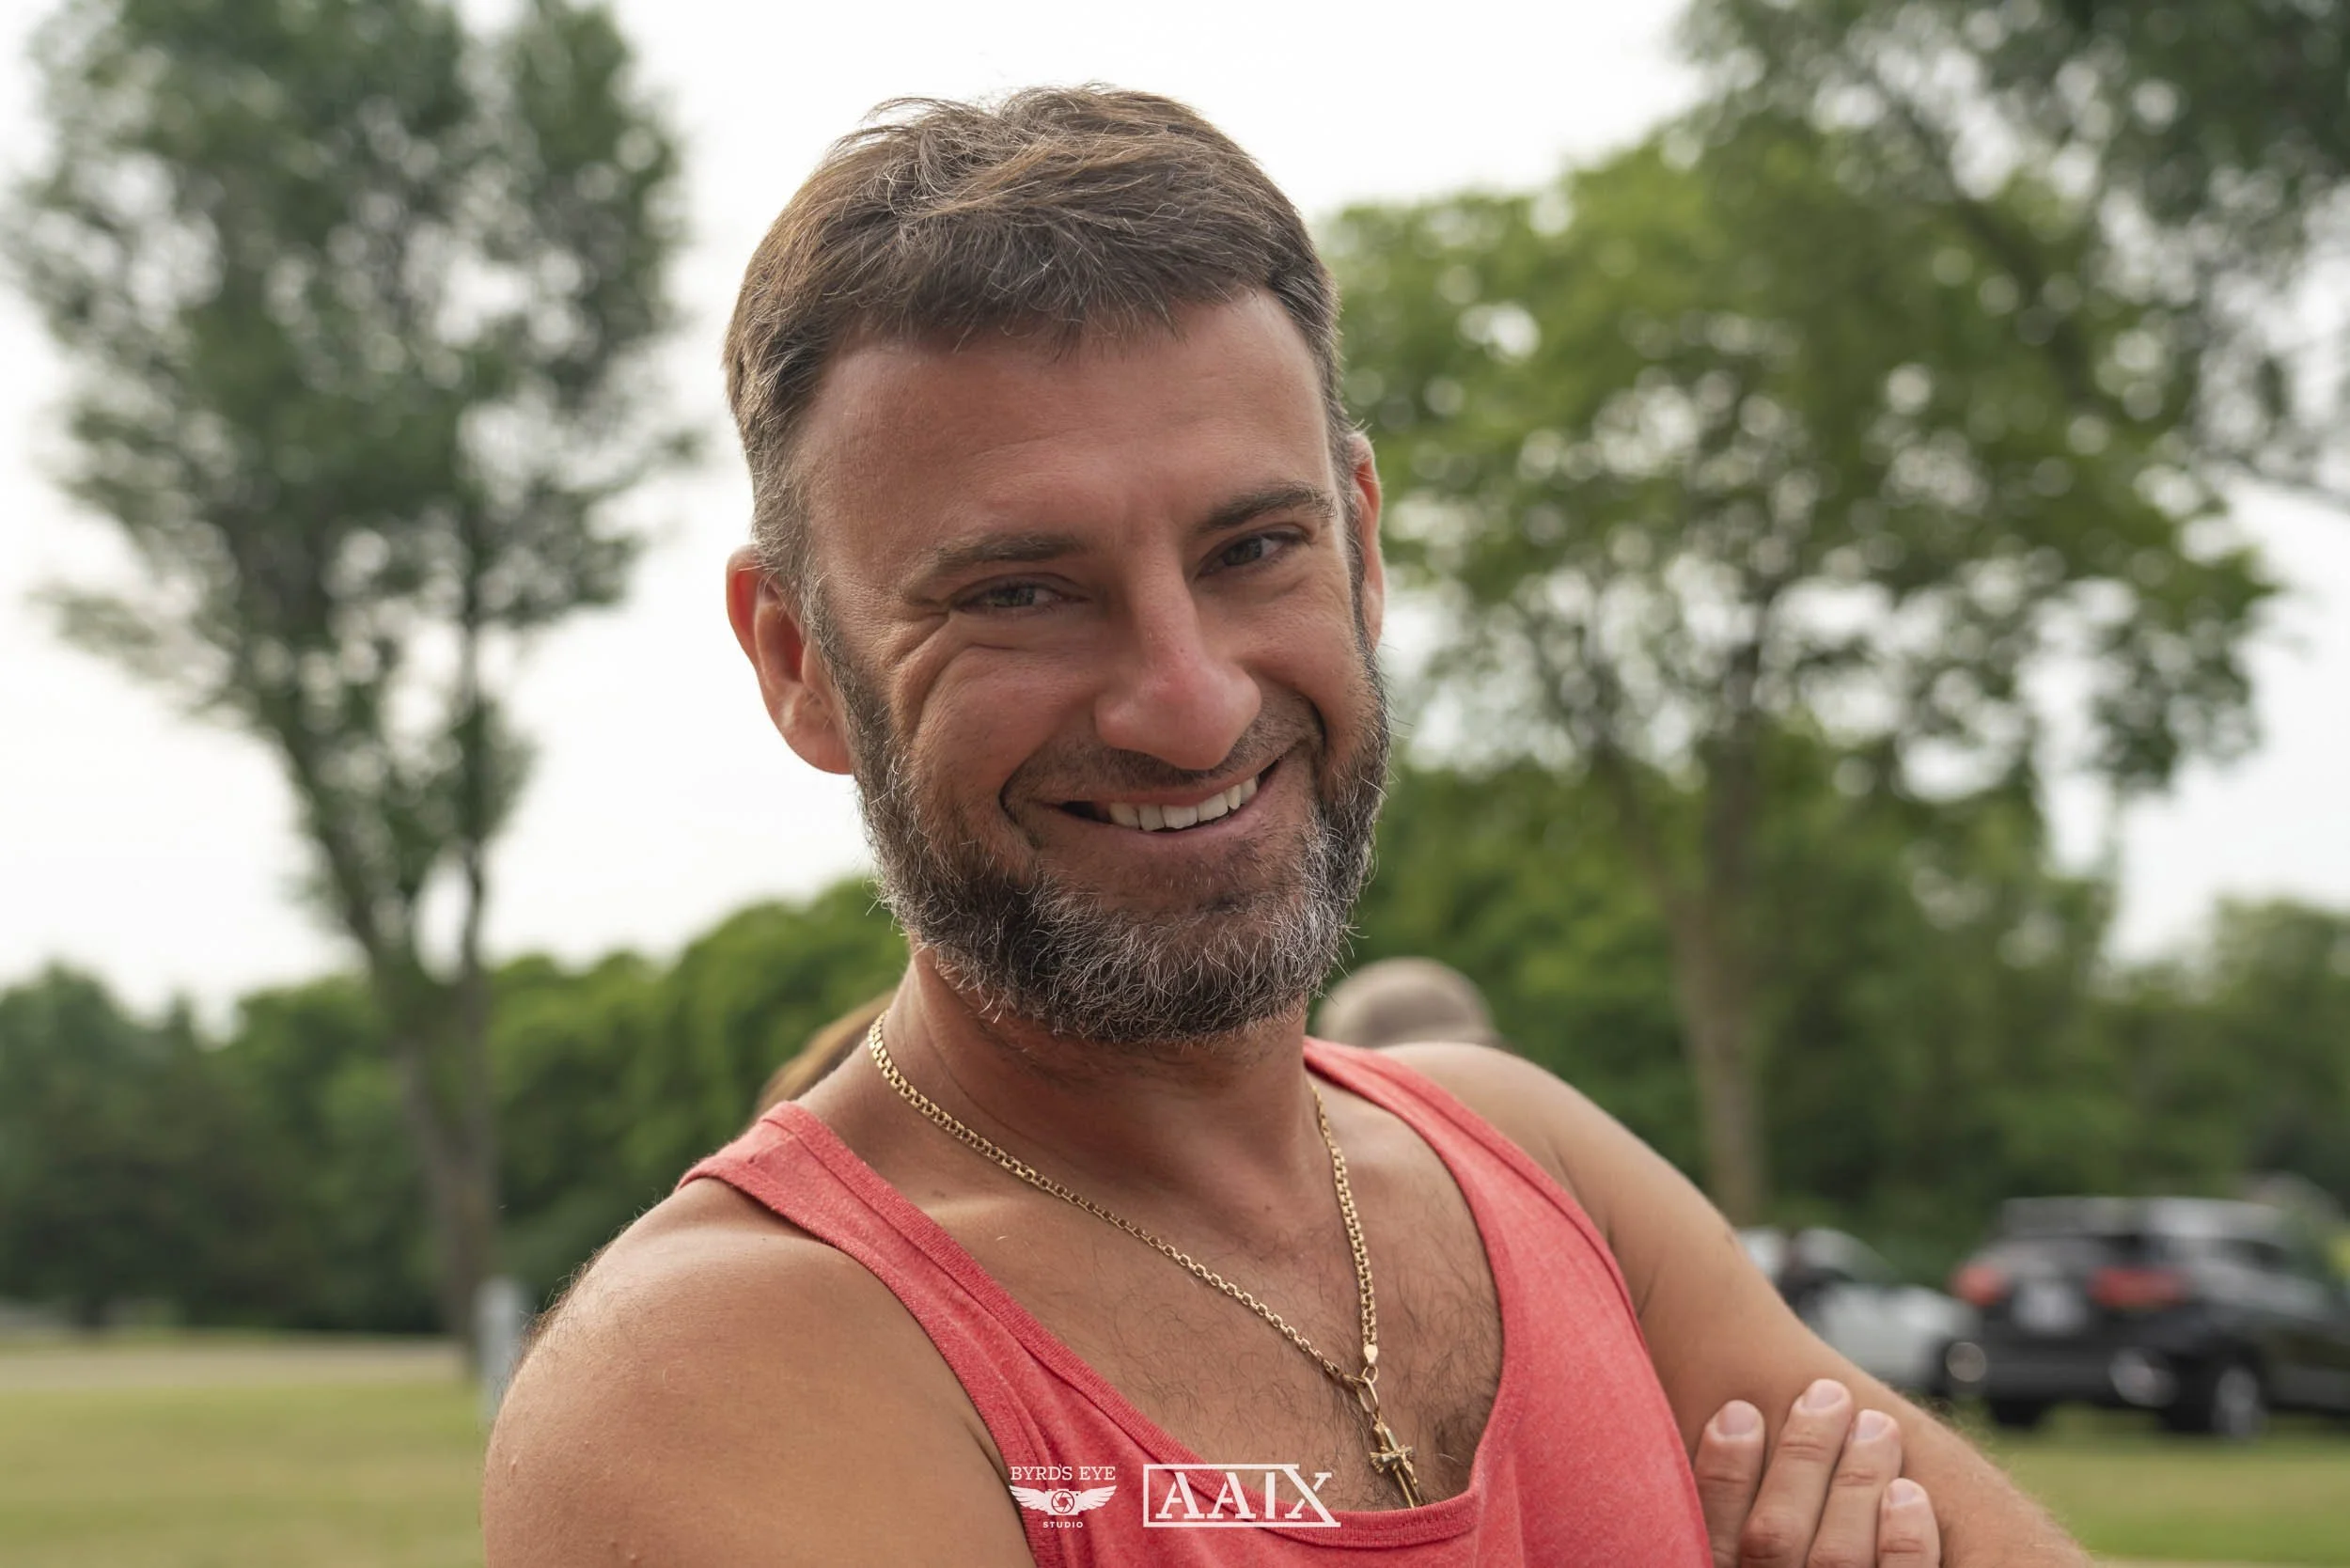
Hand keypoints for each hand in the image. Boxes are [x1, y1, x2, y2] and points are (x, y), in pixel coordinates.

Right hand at [1696, 1378, 1940, 1567]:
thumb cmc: (1806, 1552)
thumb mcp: (1756, 1543)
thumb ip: (1740, 1516)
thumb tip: (1726, 1418)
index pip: (1714, 1540)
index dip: (1724, 1473)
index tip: (1739, 1409)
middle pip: (1773, 1539)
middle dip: (1800, 1457)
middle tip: (1827, 1393)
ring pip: (1836, 1558)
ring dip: (1856, 1481)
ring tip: (1878, 1426)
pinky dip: (1905, 1539)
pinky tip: (1911, 1494)